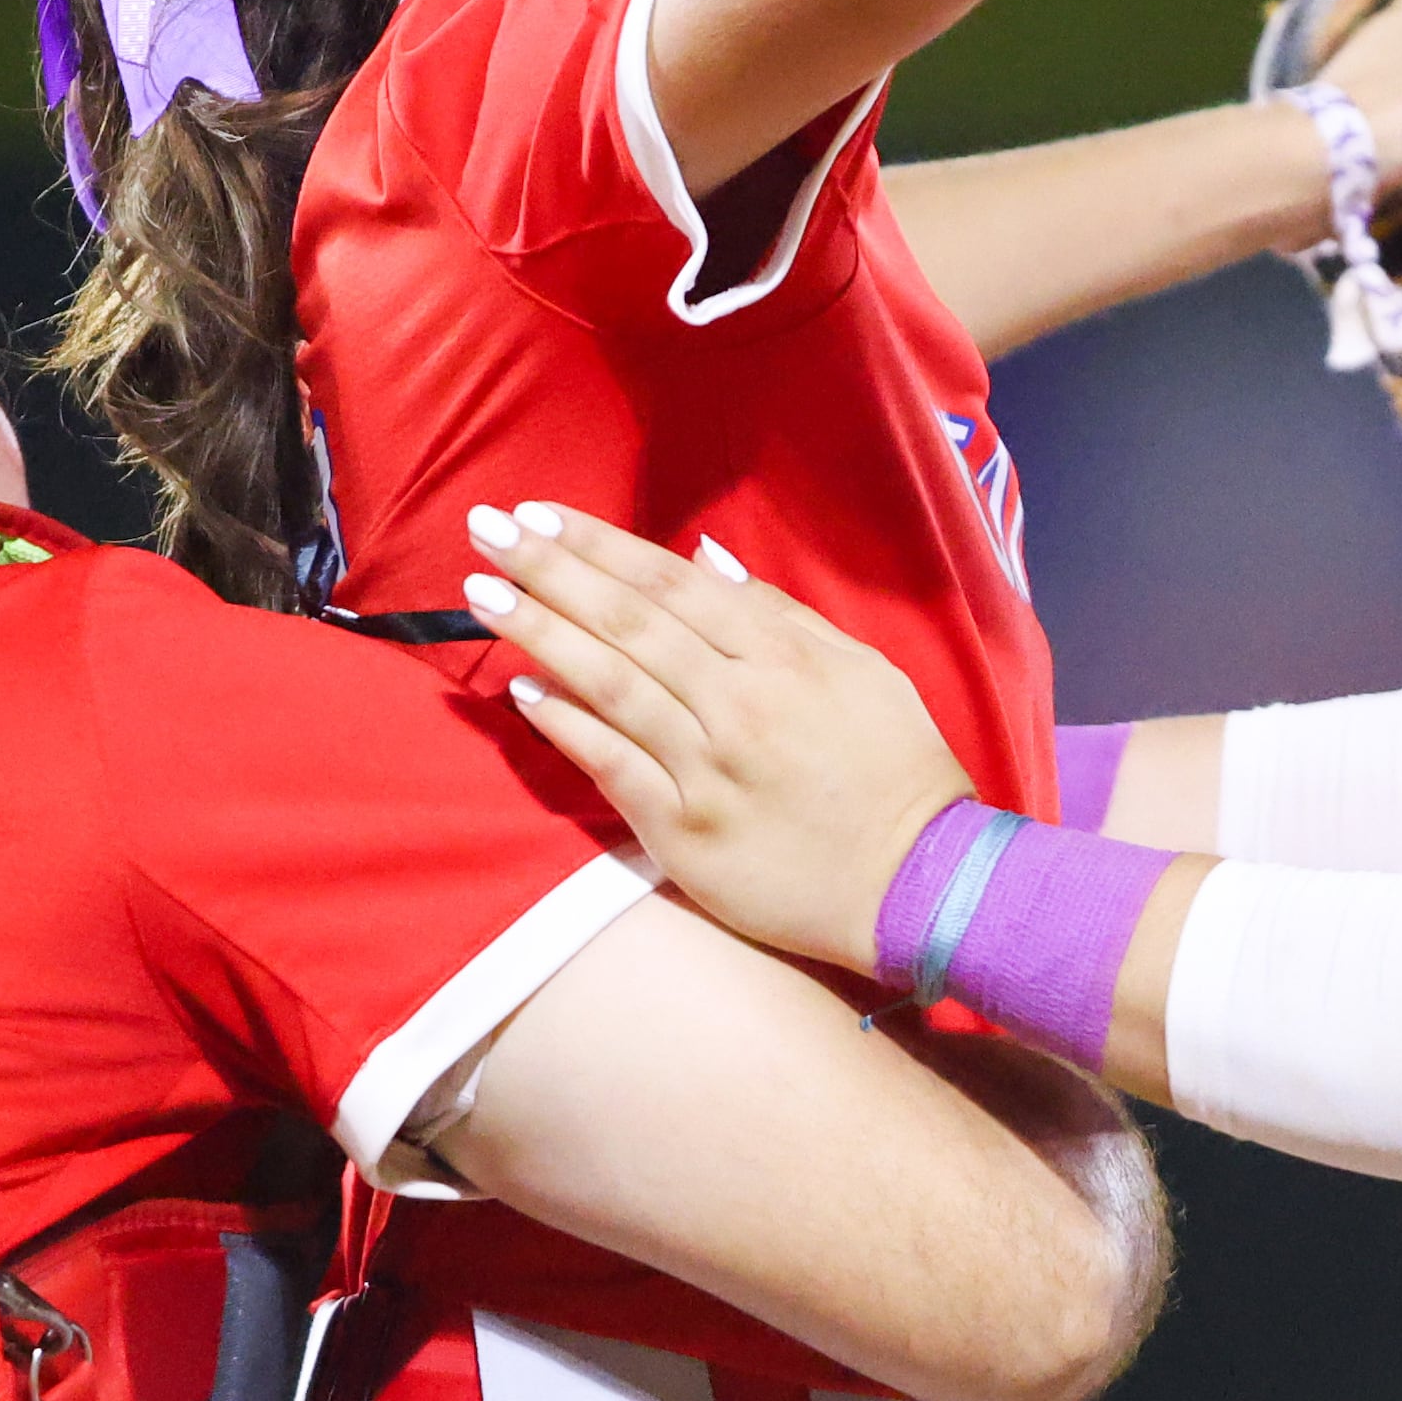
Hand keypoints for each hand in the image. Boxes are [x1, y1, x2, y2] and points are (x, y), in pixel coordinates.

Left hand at [465, 503, 974, 967]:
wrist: (920, 884)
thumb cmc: (897, 771)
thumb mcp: (861, 670)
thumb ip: (780, 612)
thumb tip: (704, 560)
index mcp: (781, 657)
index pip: (670, 585)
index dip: (600, 546)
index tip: (540, 516)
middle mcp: (738, 704)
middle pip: (627, 623)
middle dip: (549, 571)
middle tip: (486, 531)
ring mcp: (707, 769)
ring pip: (609, 685)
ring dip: (539, 634)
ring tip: (481, 595)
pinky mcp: (686, 831)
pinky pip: (612, 766)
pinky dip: (564, 724)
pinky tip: (521, 690)